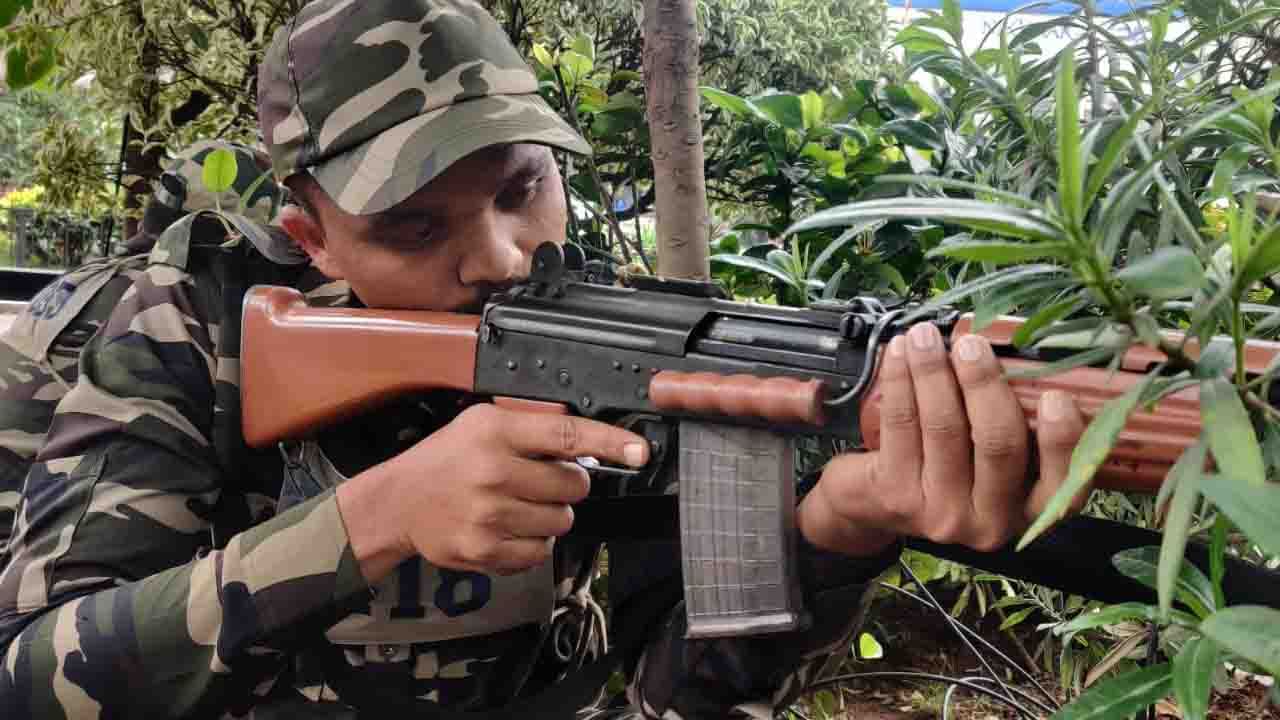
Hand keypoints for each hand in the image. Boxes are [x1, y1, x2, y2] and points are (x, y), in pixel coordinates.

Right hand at [337, 404, 648, 581]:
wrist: (400, 501)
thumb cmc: (447, 459)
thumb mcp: (482, 424)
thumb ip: (532, 427)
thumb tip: (589, 439)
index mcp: (496, 432)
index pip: (567, 434)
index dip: (610, 442)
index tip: (638, 451)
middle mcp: (494, 472)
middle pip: (574, 485)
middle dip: (566, 484)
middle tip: (537, 481)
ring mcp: (490, 515)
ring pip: (562, 521)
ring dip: (551, 515)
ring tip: (518, 504)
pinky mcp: (486, 550)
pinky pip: (540, 551)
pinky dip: (533, 542)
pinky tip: (508, 526)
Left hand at [797, 322, 1088, 556]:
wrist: (881, 507)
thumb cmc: (955, 471)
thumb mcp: (997, 465)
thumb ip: (1018, 426)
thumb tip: (1021, 357)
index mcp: (1030, 510)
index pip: (1064, 486)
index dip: (1062, 442)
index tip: (1055, 397)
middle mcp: (990, 521)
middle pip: (997, 444)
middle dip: (984, 384)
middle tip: (970, 344)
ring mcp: (941, 512)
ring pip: (943, 428)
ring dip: (933, 372)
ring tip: (925, 336)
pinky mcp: (896, 495)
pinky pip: (901, 424)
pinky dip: (900, 381)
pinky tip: (899, 353)